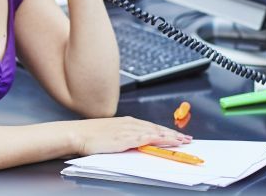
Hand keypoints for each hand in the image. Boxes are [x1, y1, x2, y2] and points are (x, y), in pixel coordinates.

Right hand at [73, 116, 192, 155]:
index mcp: (127, 122)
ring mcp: (129, 130)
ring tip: (182, 141)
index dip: (165, 131)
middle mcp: (130, 124)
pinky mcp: (126, 138)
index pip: (151, 127)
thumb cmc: (91, 135)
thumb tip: (134, 143)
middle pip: (156, 128)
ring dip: (170, 137)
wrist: (79, 133)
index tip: (176, 135)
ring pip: (155, 132)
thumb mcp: (111, 134)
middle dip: (173, 134)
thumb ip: (124, 137)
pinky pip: (147, 138)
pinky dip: (159, 139)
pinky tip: (166, 142)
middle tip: (187, 139)